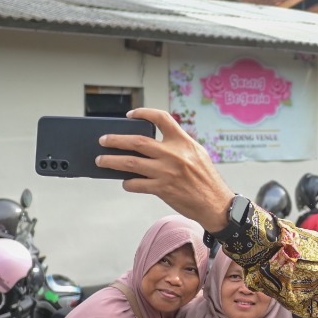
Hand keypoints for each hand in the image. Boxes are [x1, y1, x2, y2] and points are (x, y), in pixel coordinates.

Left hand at [94, 108, 234, 231]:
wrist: (216, 204)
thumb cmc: (206, 179)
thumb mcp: (196, 154)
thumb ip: (177, 146)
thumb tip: (148, 145)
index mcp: (183, 141)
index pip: (161, 118)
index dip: (143, 113)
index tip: (130, 115)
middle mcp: (174, 154)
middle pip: (137, 141)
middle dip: (115, 140)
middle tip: (102, 140)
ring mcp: (167, 172)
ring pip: (130, 163)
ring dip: (112, 161)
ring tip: (101, 160)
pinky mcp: (162, 189)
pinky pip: (136, 184)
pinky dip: (127, 183)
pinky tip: (126, 182)